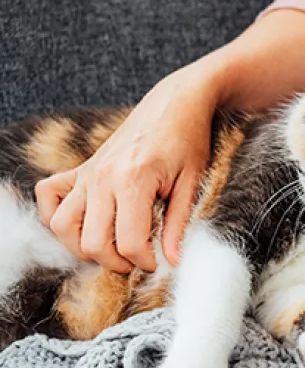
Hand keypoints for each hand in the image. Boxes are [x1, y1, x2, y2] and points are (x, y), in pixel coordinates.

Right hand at [36, 63, 220, 272]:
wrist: (175, 104)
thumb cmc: (189, 141)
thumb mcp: (192, 183)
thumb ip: (179, 224)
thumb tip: (173, 262)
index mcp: (134, 181)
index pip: (128, 241)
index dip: (143, 262)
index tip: (157, 263)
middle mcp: (103, 177)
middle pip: (91, 242)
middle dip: (115, 262)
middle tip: (136, 261)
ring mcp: (87, 172)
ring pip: (61, 225)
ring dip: (82, 247)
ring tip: (111, 248)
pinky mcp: (80, 168)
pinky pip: (48, 195)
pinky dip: (55, 215)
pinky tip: (83, 223)